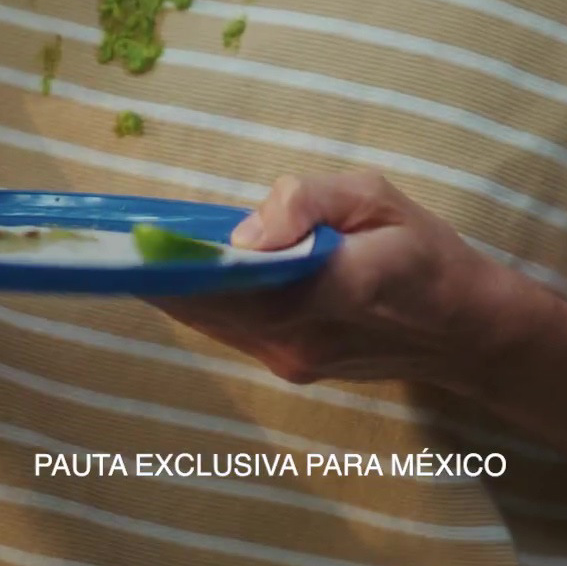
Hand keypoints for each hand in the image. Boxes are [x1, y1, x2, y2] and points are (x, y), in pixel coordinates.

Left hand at [150, 173, 508, 387]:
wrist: (466, 331)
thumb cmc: (425, 252)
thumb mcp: (378, 198)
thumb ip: (310, 202)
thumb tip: (243, 231)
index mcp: (332, 288)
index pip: (236, 281)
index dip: (176, 265)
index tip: (126, 241)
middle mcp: (301, 337)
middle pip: (207, 307)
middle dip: (155, 274)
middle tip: (99, 240)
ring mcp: (291, 360)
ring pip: (212, 322)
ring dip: (169, 289)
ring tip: (121, 251)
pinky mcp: (289, 367)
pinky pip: (229, 329)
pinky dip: (198, 300)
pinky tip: (171, 273)